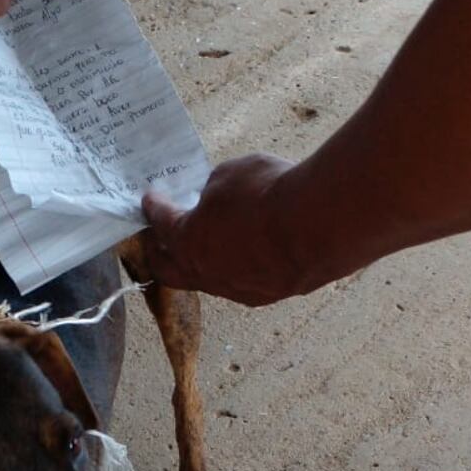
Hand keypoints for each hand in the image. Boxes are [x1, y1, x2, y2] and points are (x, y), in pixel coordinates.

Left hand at [141, 155, 315, 307]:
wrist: (319, 226)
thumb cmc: (270, 195)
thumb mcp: (231, 174)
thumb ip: (215, 189)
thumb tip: (216, 197)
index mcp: (187, 240)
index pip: (161, 223)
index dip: (154, 208)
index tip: (151, 200)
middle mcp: (206, 273)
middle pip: (169, 270)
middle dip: (159, 252)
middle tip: (156, 238)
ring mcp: (236, 289)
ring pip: (208, 279)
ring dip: (201, 262)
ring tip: (206, 244)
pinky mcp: (266, 295)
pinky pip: (242, 283)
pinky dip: (236, 268)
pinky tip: (245, 254)